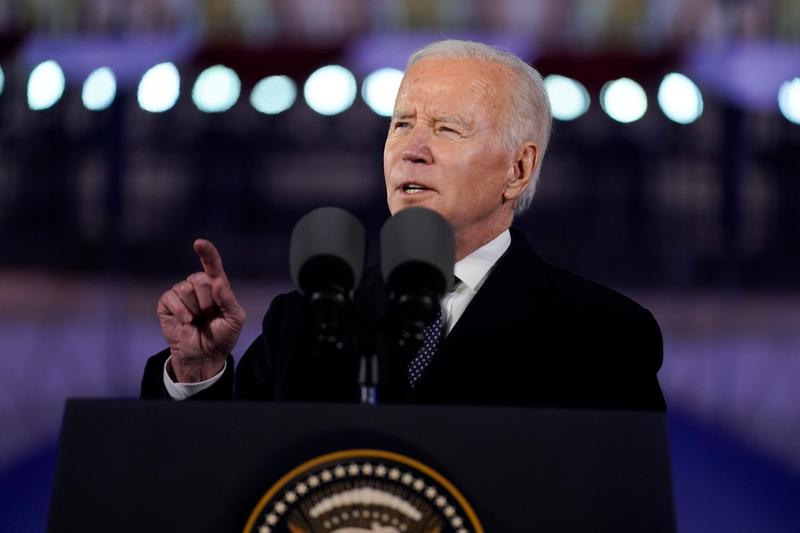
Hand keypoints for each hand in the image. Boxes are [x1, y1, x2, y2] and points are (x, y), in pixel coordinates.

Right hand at [157, 239, 245, 382]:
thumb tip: (216, 281)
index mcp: (217, 286)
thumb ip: (228, 299)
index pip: (213, 266)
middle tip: (209, 316)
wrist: (204, 355)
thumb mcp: (234, 319)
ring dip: (194, 309)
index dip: (207, 253)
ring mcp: (181, 293)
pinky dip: (180, 311)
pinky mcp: (166, 303)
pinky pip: (171, 297)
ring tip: (197, 320)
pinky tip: (186, 322)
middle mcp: (198, 285)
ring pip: (186, 288)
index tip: (199, 243)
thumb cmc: (222, 336)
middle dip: (207, 302)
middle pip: (201, 280)